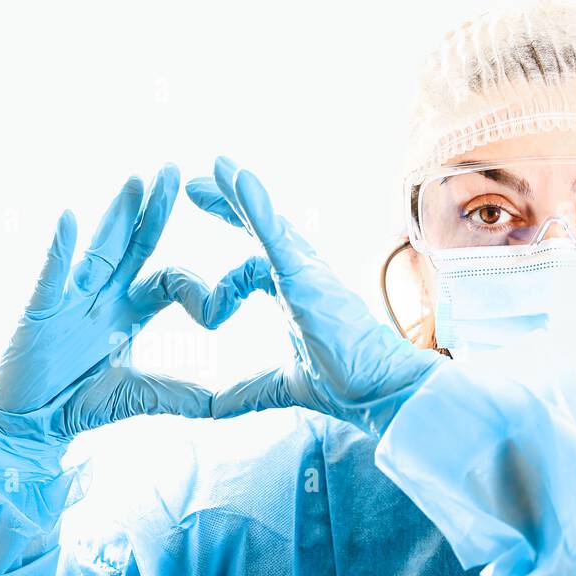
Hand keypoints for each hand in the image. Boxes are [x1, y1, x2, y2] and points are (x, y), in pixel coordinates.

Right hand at [0, 164, 273, 479]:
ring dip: (116, 215)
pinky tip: (67, 219)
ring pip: (99, 249)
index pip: (168, 280)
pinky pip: (51, 277)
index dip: (195, 288)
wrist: (32, 422)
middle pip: (135, 245)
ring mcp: (71, 300)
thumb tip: (224, 406)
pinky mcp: (40, 313)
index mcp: (129, 311)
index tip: (221, 309)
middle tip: (176, 171)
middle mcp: (103, 296)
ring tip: (136, 181)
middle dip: (156, 210)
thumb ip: (180, 394)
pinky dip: (59, 250)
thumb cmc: (80, 401)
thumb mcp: (140, 395)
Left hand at [186, 157, 441, 432]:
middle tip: (194, 184)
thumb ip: (246, 392)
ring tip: (216, 166)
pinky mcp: (305, 275)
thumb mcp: (282, 386)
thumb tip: (212, 409)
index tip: (198, 281)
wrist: (381, 391)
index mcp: (296, 296)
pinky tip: (236, 178)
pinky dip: (255, 205)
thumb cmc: (348, 386)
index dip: (228, 263)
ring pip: (268, 222)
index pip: (254, 263)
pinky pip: (275, 233)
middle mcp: (302, 276)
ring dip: (239, 192)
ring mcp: (305, 272)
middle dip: (228, 203)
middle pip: (260, 228)